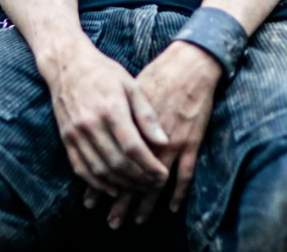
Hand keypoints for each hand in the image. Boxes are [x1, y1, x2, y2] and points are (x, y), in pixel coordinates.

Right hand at [47, 36, 169, 194]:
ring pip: (100, 170)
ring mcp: (76, 134)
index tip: (164, 174)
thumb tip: (164, 141)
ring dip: (122, 184)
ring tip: (140, 187)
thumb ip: (147, 114)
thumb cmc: (104, 72)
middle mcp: (91, 124)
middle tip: (155, 184)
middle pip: (118, 163)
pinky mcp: (66, 139)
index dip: (150, 165)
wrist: (67, 64)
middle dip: (140, 178)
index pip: (133, 147)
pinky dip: (98, 183)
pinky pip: (81, 169)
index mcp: (111, 108)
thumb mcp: (131, 84)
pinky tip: (113, 189)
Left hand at [93, 40, 221, 228]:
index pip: (115, 163)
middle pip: (133, 178)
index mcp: (131, 125)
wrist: (189, 65)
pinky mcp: (191, 142)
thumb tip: (101, 139)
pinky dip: (179, 193)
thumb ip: (118, 119)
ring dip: (147, 204)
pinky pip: (186, 175)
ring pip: (158, 182)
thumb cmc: (157, 74)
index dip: (105, 185)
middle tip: (113, 221)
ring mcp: (173, 143)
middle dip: (122, 202)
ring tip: (137, 220)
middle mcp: (151, 139)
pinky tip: (173, 207)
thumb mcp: (130, 92)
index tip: (95, 203)